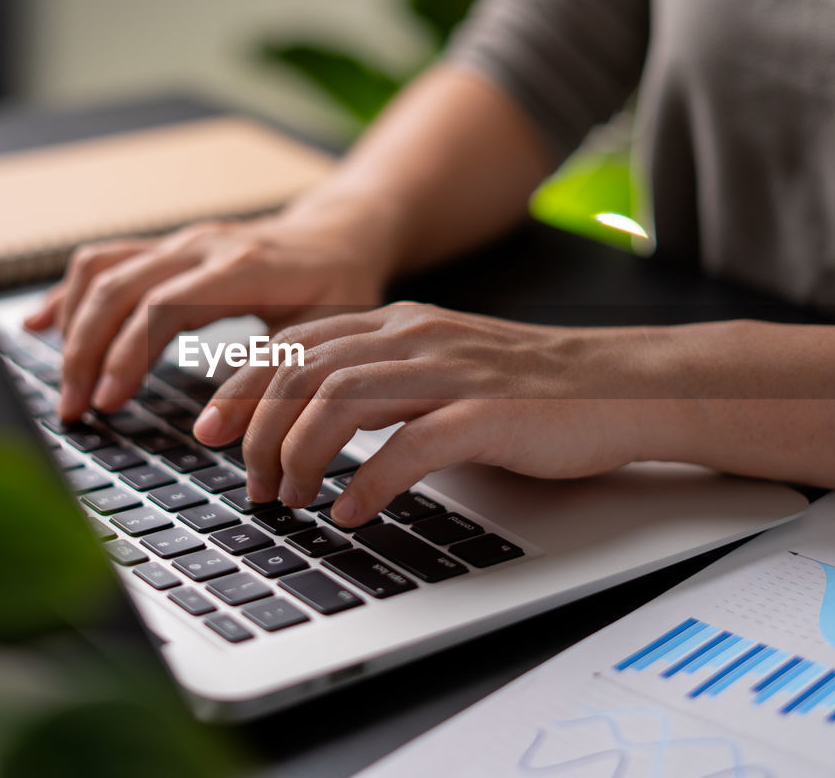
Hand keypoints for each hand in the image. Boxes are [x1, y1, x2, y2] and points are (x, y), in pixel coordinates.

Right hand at [24, 207, 391, 419]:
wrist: (339, 235)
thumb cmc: (337, 288)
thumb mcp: (324, 333)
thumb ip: (276, 371)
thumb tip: (218, 426)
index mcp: (241, 267)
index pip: (162, 305)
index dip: (127, 353)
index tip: (109, 403)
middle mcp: (201, 246)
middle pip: (118, 289)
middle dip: (86, 352)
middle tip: (75, 410)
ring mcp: (179, 241)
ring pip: (101, 271)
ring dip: (73, 328)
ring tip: (66, 386)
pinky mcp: (166, 247)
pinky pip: (103, 261)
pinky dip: (68, 294)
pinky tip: (40, 325)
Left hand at [191, 303, 667, 525]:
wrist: (625, 386)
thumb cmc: (532, 391)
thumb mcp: (441, 367)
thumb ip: (381, 380)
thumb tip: (312, 423)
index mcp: (398, 322)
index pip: (294, 343)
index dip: (240, 385)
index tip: (210, 429)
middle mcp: (415, 336)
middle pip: (302, 371)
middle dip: (258, 430)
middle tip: (250, 482)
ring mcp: (451, 371)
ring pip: (340, 401)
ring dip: (301, 457)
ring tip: (292, 500)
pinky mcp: (488, 413)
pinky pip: (409, 447)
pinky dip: (369, 483)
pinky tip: (352, 512)